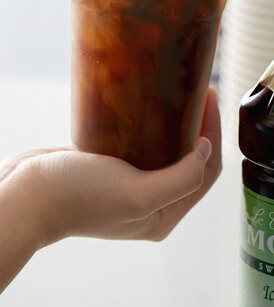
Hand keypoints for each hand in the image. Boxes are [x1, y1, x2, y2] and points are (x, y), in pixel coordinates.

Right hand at [0, 86, 220, 291]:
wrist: (26, 193)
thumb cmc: (79, 197)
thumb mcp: (139, 194)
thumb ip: (181, 178)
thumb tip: (205, 150)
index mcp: (163, 215)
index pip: (206, 172)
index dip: (214, 135)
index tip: (210, 100)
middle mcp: (153, 202)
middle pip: (192, 159)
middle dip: (201, 126)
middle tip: (200, 92)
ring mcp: (133, 184)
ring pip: (170, 150)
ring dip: (180, 123)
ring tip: (185, 93)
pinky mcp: (115, 167)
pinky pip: (146, 143)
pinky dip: (156, 125)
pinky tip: (157, 104)